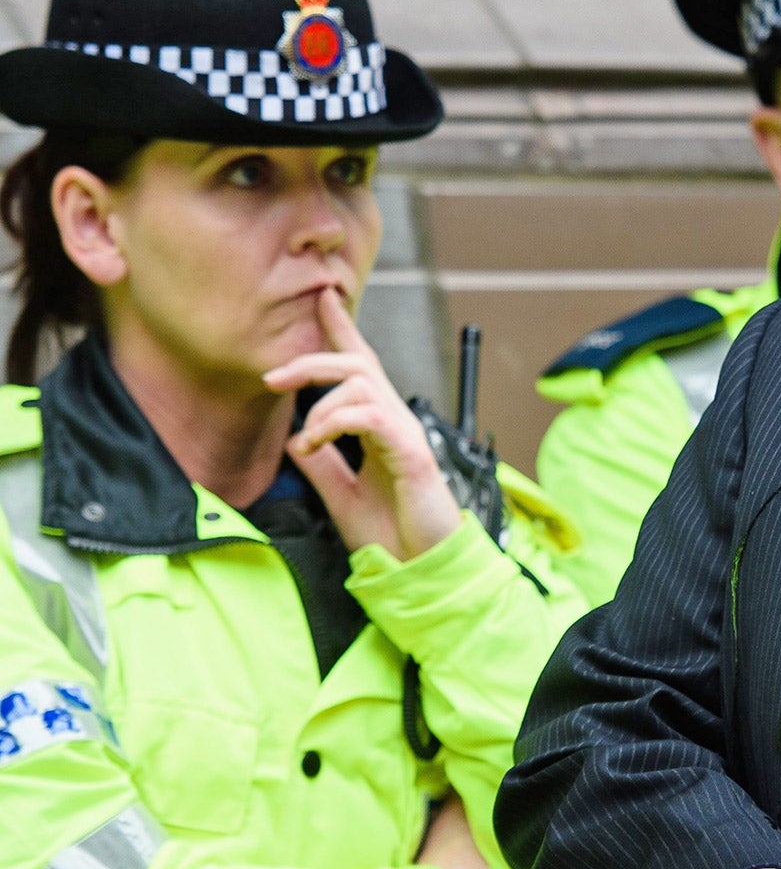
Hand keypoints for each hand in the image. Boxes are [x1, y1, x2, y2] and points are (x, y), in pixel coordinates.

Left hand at [263, 287, 461, 560]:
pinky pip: (368, 415)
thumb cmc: (392, 536)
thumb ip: (322, 465)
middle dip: (312, 359)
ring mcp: (405, 434)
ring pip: (361, 383)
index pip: (360, 369)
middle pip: (357, 365)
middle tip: (272, 377)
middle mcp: (395, 423)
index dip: (342, 331)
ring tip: (304, 438)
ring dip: (319, 402)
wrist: (420, 569)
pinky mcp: (410, 452)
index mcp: (379, 429)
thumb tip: (295, 440)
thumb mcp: (341, 494)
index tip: (324, 299)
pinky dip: (333, 422)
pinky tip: (314, 443)